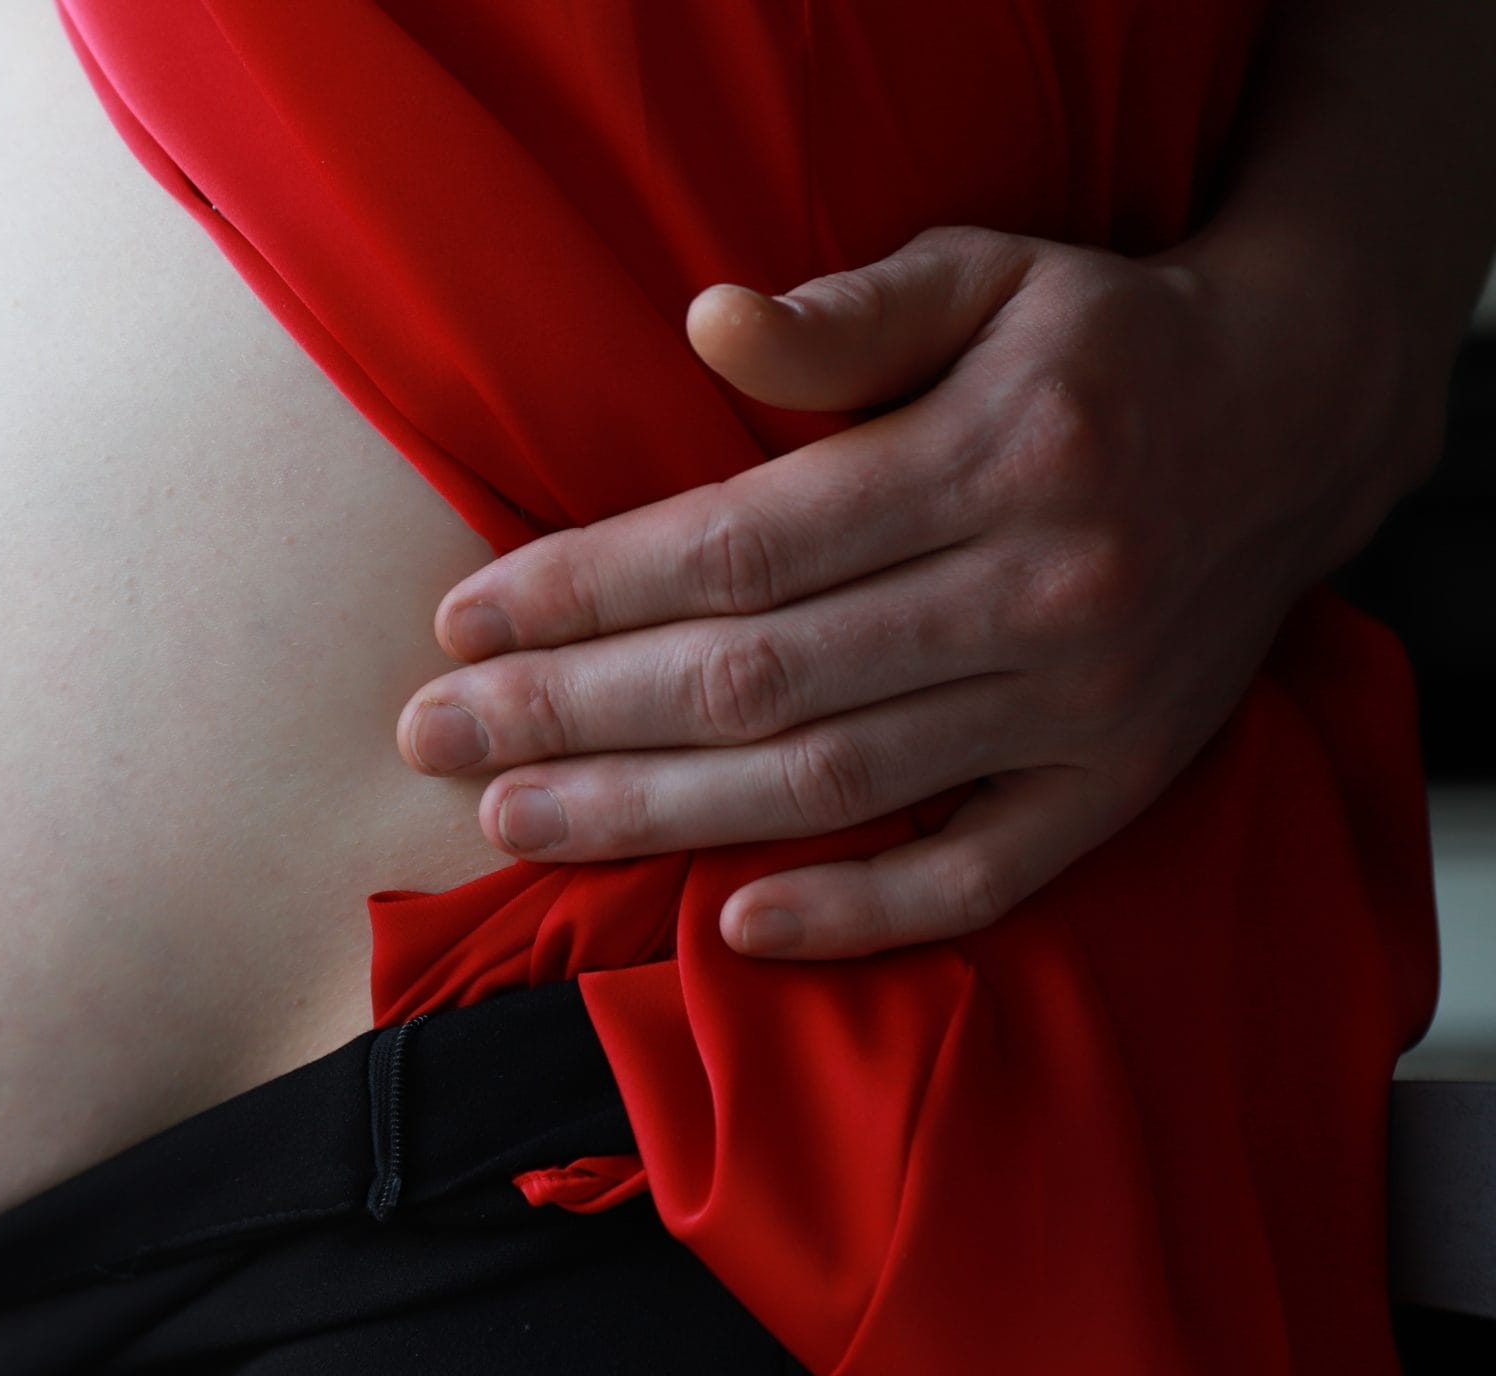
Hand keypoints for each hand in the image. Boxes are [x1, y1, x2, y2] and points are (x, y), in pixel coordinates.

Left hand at [395, 224, 1441, 958]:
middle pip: (756, 679)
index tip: (461, 622)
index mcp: (994, 456)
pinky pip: (982, 879)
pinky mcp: (1118, 784)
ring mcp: (1085, 707)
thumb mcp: (991, 270)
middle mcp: (1042, 591)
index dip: (585, 591)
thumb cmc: (1101, 342)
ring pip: (833, 785)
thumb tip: (703, 323)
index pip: (741, 549)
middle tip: (434, 738)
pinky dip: (861, 913)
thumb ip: (849, 311)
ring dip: (656, 814)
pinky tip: (736, 926)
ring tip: (514, 821)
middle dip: (572, 714)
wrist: (1301, 417)